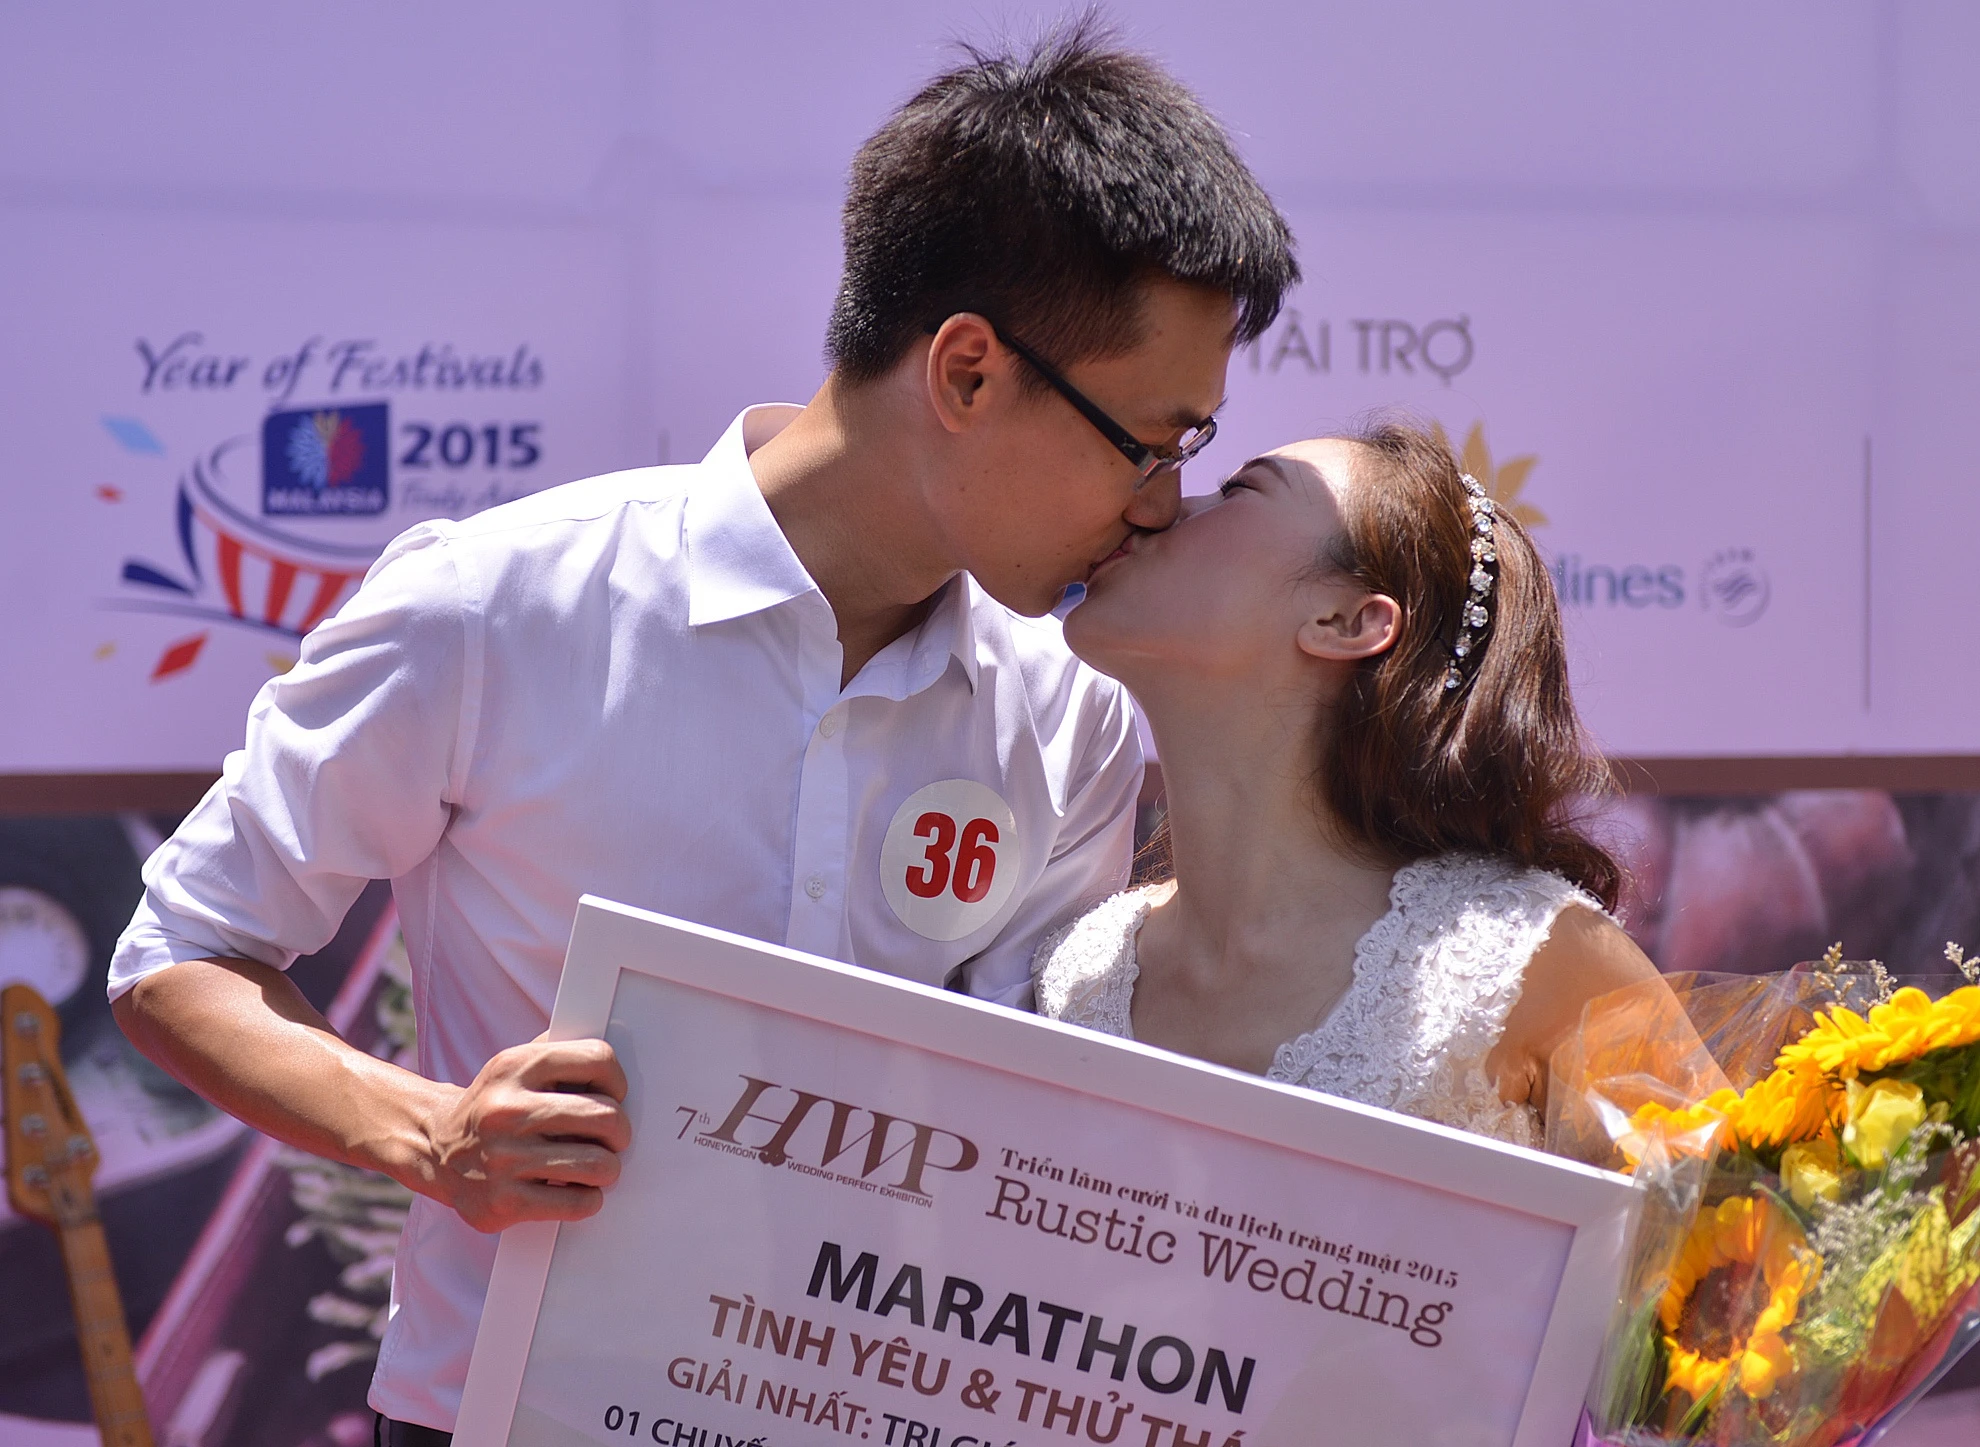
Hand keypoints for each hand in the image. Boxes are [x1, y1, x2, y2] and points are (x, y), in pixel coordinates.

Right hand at [419, 1035, 631, 1232]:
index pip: (597, 1059)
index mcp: (514, 1066)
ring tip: (595, 1166)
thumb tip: (611, 1067)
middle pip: (606, 1117)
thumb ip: (560, 1054)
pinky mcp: (503, 1202)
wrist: (435, 1150)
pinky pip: (578, 1203)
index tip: (612, 1097)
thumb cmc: (495, 1107)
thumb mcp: (517, 1065)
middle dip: (620, 1131)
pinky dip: (589, 1198)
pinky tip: (576, 1189)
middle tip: (612, 1138)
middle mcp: (506, 1110)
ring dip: (607, 1169)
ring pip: (598, 1165)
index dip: (616, 1081)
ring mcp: (503, 1158)